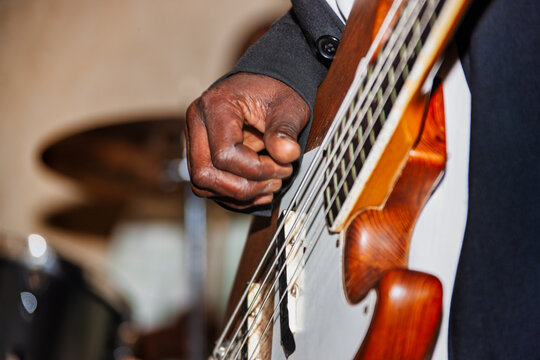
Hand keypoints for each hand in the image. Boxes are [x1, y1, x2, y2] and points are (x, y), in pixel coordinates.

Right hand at [185, 73, 309, 209]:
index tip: (283, 167)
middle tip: (275, 181)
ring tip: (269, 186)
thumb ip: (285, 130)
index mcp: (215, 106)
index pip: (224, 155)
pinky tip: (259, 191)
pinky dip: (233, 195)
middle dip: (244, 187)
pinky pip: (208, 185)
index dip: (256, 170)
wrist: (267, 83)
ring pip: (202, 184)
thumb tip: (286, 154)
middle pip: (205, 174)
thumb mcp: (288, 106)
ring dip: (238, 194)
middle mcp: (197, 123)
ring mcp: (195, 140)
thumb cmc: (276, 91)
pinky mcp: (201, 154)